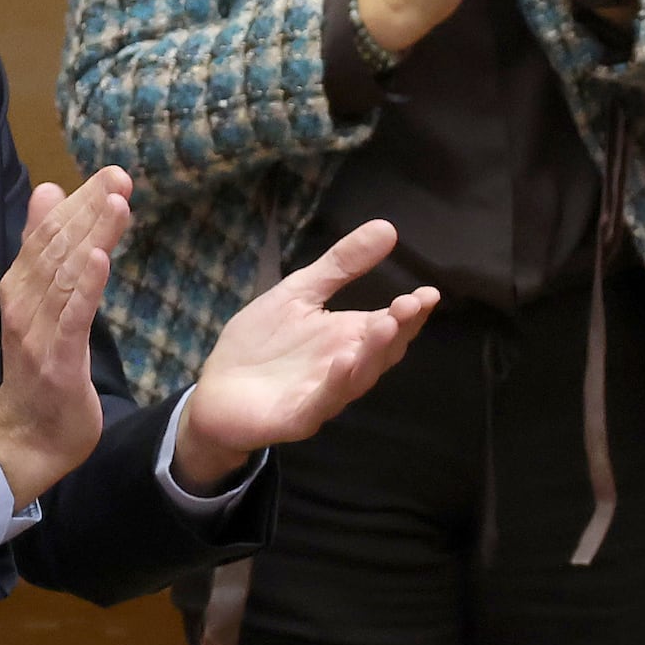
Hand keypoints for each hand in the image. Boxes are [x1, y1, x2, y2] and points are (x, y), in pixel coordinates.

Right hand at [0, 166, 131, 501]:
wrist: (27, 439)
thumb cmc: (40, 370)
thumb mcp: (42, 303)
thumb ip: (45, 251)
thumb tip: (48, 193)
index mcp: (21, 287)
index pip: (50, 234)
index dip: (80, 201)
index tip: (112, 173)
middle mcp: (23, 303)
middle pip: (58, 247)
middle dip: (90, 208)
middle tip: (120, 175)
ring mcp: (37, 331)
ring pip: (66, 274)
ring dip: (92, 236)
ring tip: (116, 202)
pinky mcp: (55, 360)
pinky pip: (71, 317)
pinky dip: (85, 286)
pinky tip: (101, 259)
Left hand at [174, 215, 435, 483]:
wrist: (215, 393)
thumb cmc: (261, 345)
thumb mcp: (299, 293)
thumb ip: (340, 265)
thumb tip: (388, 227)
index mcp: (348, 338)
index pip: (389, 324)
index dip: (411, 311)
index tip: (429, 292)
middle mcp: (345, 367)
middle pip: (382, 351)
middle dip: (399, 329)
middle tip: (413, 304)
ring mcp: (323, 394)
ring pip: (358, 377)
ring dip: (374, 353)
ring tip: (387, 325)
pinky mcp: (297, 417)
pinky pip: (321, 401)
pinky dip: (335, 384)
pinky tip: (344, 362)